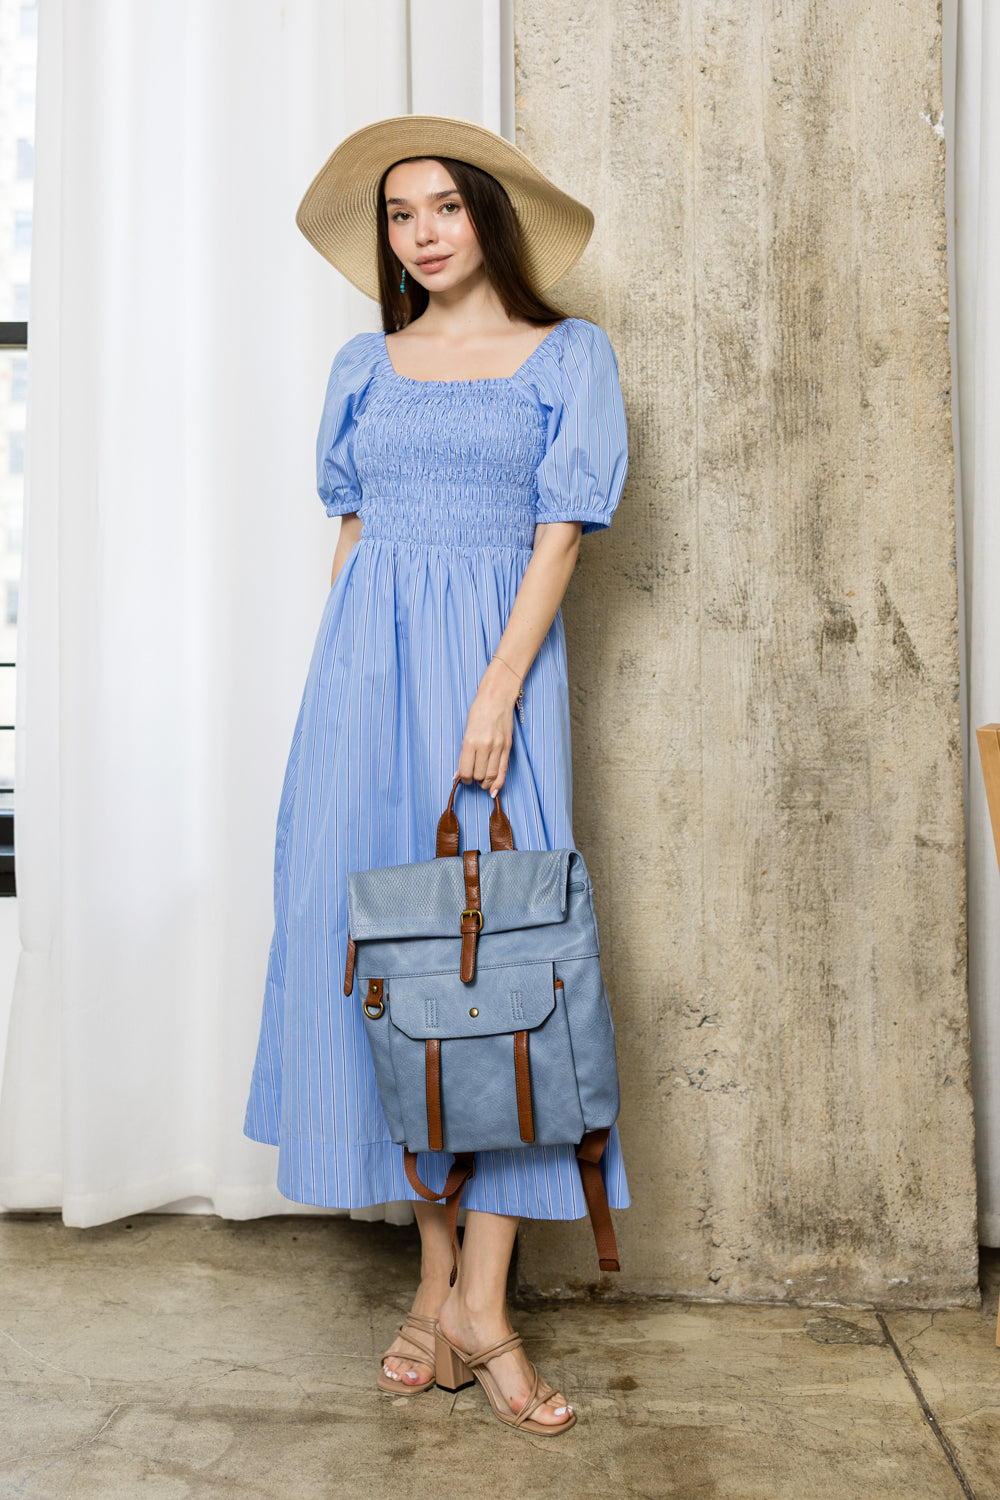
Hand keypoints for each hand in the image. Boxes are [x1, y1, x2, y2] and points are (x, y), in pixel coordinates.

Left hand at [456, 662, 519, 794]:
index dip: (464, 779)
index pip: (466, 771)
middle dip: (474, 781)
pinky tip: (493, 790)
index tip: (464, 778)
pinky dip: (498, 783)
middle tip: (472, 778)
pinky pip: (503, 770)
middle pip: (478, 775)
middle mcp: (484, 746)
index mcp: (470, 741)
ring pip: (491, 776)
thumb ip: (464, 754)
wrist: (497, 698)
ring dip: (485, 783)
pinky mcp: (508, 747)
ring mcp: (498, 747)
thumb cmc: (478, 712)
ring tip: (482, 782)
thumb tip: (458, 775)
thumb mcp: (466, 731)